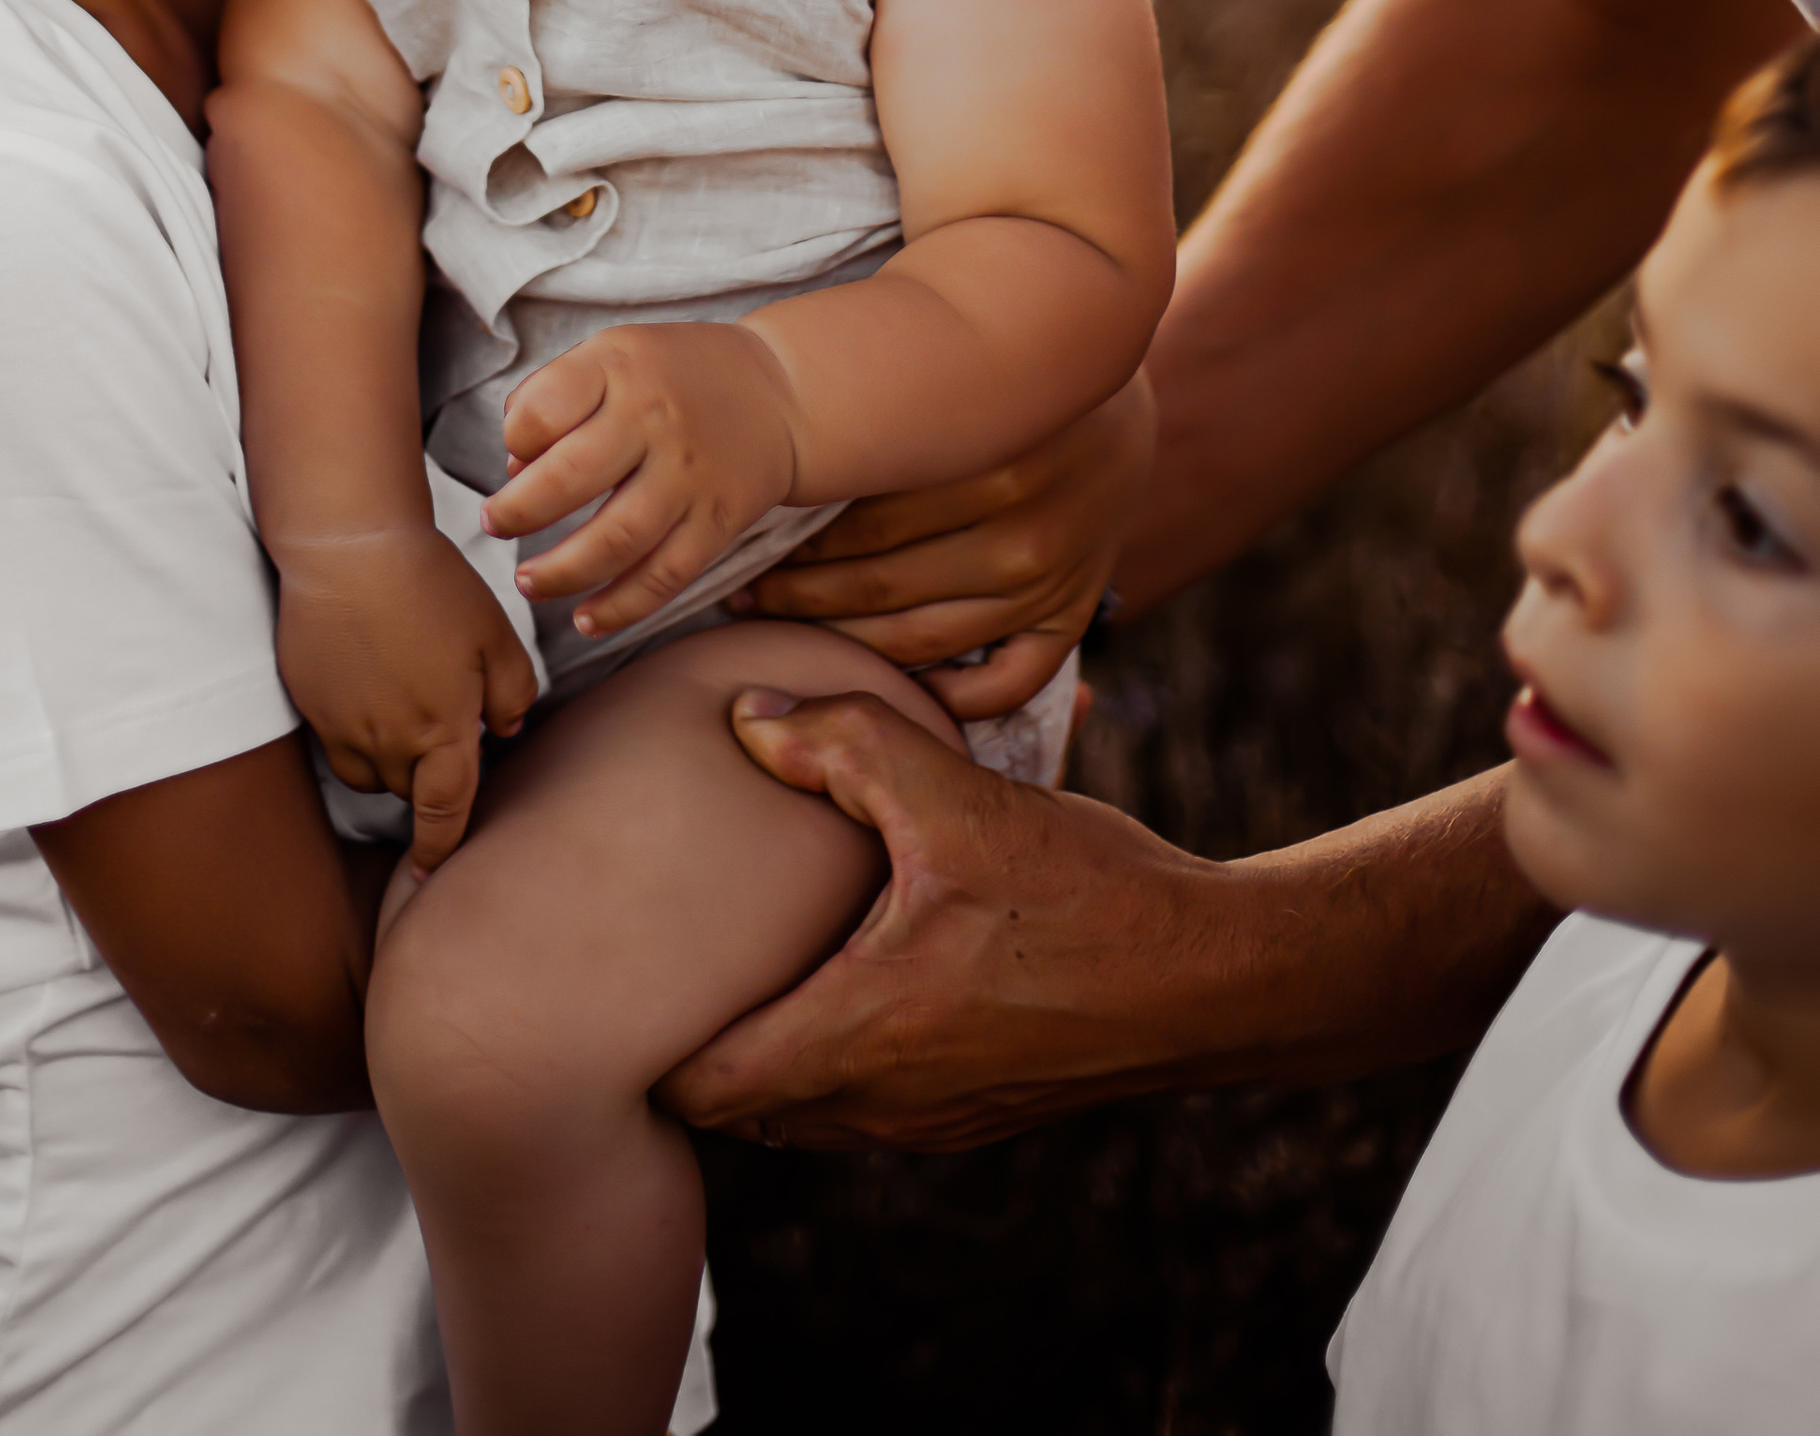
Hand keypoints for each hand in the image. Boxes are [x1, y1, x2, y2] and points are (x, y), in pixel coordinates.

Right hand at [273, 525, 537, 872]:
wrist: (348, 547)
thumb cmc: (430, 585)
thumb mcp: (495, 633)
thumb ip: (513, 692)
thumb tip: (506, 730)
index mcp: (441, 732)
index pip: (444, 814)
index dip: (441, 849)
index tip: (433, 873)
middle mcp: (387, 743)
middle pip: (409, 791)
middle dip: (428, 777)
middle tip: (443, 724)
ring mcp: (340, 726)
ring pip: (368, 774)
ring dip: (391, 761)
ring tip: (405, 705)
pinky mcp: (309, 704)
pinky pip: (336, 743)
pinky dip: (356, 735)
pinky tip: (368, 685)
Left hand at [485, 321, 800, 639]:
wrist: (779, 393)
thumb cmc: (674, 375)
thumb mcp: (614, 354)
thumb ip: (556, 396)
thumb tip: (514, 468)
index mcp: (620, 367)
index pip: (545, 408)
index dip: (515, 438)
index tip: (513, 456)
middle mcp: (656, 420)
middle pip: (572, 477)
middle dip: (519, 512)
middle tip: (493, 526)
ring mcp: (690, 475)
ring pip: (616, 538)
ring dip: (561, 571)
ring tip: (528, 582)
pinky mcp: (718, 522)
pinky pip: (665, 575)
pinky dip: (621, 607)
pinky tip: (585, 620)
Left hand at [656, 686, 1236, 1149]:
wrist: (1215, 976)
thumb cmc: (1086, 894)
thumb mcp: (954, 795)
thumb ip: (842, 743)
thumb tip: (746, 717)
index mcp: (858, 1036)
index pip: (703, 1089)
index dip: (649, 1039)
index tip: (625, 971)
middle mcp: (883, 1103)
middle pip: (743, 1106)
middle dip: (700, 1041)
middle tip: (673, 952)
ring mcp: (933, 1121)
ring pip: (805, 1108)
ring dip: (773, 1046)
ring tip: (754, 953)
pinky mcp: (976, 1111)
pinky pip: (867, 1103)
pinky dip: (835, 1053)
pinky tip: (853, 962)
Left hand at [732, 372, 1153, 720]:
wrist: (1110, 395)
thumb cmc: (998, 385)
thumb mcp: (949, 387)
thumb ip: (882, 424)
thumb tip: (770, 458)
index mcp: (990, 468)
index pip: (863, 528)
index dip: (792, 549)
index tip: (741, 554)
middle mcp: (1024, 536)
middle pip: (883, 586)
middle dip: (799, 598)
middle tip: (743, 599)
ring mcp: (1051, 584)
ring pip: (924, 641)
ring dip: (845, 643)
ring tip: (784, 631)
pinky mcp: (1072, 616)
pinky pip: (1005, 682)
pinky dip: (947, 699)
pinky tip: (892, 687)